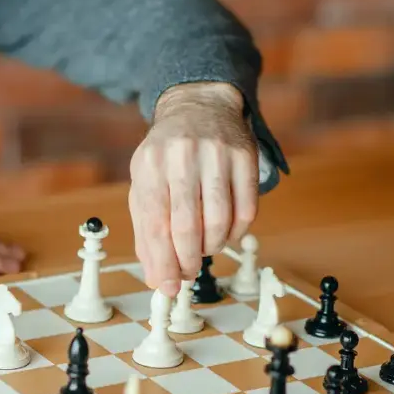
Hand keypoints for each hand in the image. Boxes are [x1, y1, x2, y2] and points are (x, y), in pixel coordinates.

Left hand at [130, 82, 258, 296]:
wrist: (199, 107)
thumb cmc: (168, 155)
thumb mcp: (146, 184)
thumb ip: (146, 232)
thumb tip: (156, 277)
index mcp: (150, 163)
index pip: (156, 223)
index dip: (163, 262)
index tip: (168, 287)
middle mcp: (182, 155)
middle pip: (187, 225)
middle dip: (188, 260)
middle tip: (187, 274)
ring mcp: (217, 153)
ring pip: (219, 221)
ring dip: (212, 247)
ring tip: (205, 248)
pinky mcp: (245, 156)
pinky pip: (247, 210)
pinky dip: (236, 232)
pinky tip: (225, 232)